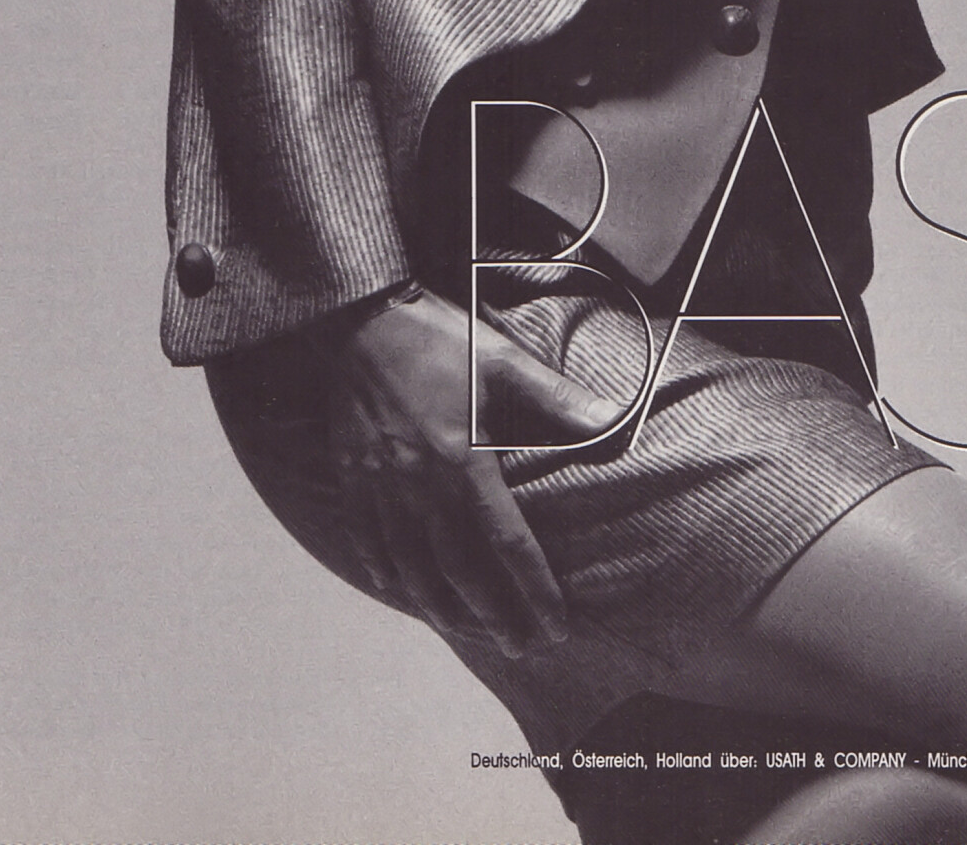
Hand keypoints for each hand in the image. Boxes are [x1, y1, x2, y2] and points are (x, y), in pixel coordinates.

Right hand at [321, 287, 627, 656]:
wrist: (360, 320)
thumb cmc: (438, 339)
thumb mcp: (503, 361)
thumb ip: (557, 398)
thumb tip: (614, 416)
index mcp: (462, 461)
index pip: (506, 543)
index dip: (534, 590)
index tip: (556, 626)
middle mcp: (420, 486)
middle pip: (461, 572)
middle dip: (494, 616)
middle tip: (522, 646)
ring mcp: (381, 489)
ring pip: (414, 570)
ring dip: (446, 608)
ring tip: (473, 632)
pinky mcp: (353, 481)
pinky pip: (370, 545)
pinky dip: (392, 576)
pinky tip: (409, 590)